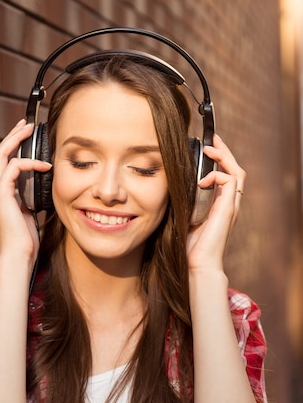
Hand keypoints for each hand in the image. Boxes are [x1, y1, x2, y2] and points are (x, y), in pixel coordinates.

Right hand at [0, 120, 51, 263]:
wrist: (18, 255)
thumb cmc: (25, 240)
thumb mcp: (29, 214)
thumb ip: (29, 199)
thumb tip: (40, 189)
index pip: (3, 163)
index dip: (13, 147)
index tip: (25, 136)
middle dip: (13, 136)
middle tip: (27, 125)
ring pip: (1, 155)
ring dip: (16, 140)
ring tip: (30, 131)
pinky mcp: (1, 194)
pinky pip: (13, 168)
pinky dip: (29, 163)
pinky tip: (44, 165)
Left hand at [187, 134, 244, 271]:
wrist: (197, 264)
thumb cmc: (187, 245)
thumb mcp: (181, 216)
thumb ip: (181, 200)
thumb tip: (166, 183)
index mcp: (217, 204)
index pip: (223, 175)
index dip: (217, 159)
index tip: (205, 146)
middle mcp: (227, 203)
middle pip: (234, 169)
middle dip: (223, 152)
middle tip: (212, 138)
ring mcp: (230, 206)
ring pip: (237, 172)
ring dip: (224, 157)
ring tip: (210, 148)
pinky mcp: (228, 208)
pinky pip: (231, 180)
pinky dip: (217, 175)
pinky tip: (202, 179)